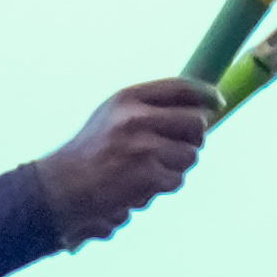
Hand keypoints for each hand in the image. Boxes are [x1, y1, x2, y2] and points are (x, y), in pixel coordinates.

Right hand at [35, 81, 211, 239]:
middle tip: (181, 148)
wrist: (60, 190)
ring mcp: (143, 146)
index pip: (181, 87)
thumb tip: (198, 110)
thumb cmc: (89, 156)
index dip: (205, 94)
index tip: (216, 102)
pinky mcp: (147, 175)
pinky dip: (163, 187)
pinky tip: (140, 186)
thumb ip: (149, 110)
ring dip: (177, 167)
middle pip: (195, 122)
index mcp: (127, 98)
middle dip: (194, 138)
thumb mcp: (112, 117)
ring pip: (190, 155)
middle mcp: (135, 117)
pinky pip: (176, 180)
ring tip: (149, 171)